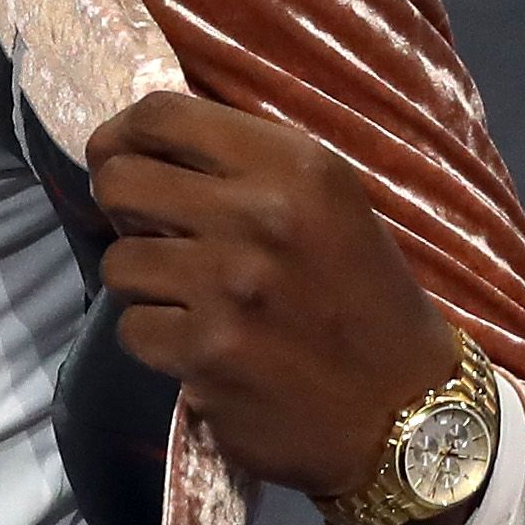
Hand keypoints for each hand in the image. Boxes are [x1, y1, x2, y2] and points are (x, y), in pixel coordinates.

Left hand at [87, 90, 460, 497]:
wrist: (406, 410)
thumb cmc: (363, 298)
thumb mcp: (329, 204)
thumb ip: (247, 166)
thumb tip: (140, 142)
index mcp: (296, 165)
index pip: (161, 115)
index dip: (121, 135)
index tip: (119, 158)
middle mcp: (261, 215)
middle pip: (119, 183)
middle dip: (122, 210)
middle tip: (154, 233)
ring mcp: (229, 286)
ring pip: (118, 262)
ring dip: (145, 284)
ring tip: (193, 299)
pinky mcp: (207, 352)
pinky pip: (132, 328)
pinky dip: (157, 340)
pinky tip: (201, 346)